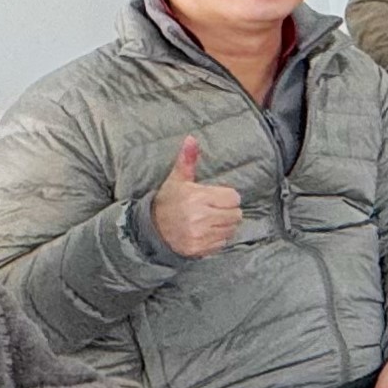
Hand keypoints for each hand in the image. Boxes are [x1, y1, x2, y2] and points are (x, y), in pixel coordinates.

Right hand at [148, 135, 240, 257]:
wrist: (151, 228)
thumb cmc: (169, 201)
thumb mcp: (178, 179)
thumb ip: (188, 160)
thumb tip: (191, 138)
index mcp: (197, 197)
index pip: (233, 198)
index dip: (228, 197)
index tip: (218, 197)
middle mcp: (199, 217)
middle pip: (236, 215)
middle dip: (228, 211)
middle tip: (214, 209)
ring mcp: (200, 235)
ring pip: (231, 229)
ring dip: (225, 225)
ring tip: (210, 220)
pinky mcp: (199, 249)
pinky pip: (222, 243)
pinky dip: (217, 238)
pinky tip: (206, 232)